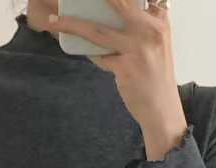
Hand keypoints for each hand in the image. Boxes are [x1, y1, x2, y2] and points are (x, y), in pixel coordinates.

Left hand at [46, 0, 188, 159]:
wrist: (162, 109)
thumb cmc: (156, 75)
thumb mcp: (156, 42)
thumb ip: (140, 24)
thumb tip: (110, 12)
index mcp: (158, 20)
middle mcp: (150, 30)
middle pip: (118, 2)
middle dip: (92, 0)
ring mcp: (137, 49)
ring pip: (97, 30)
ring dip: (71, 24)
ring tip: (53, 21)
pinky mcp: (126, 68)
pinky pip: (99, 56)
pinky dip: (89, 52)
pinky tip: (76, 46)